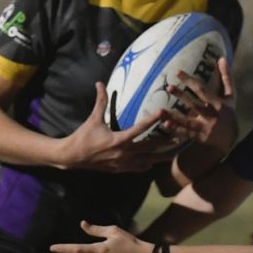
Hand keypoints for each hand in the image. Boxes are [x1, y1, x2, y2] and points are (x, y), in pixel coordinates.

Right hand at [55, 82, 181, 173]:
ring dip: (160, 158)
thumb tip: (100, 83)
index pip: (140, 128)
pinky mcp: (119, 169)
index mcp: (119, 139)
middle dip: (165, 143)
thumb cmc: (84, 136)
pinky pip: (137, 168)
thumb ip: (100, 101)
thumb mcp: (93, 118)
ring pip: (147, 161)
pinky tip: (154, 164)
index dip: (152, 119)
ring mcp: (123, 163)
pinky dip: (146, 166)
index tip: (163, 113)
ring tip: (174, 155)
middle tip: (180, 138)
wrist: (73, 157)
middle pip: (150, 148)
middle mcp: (124, 153)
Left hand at [156, 57, 235, 152]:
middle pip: (194, 104)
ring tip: (160, 111)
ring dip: (173, 117)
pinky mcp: (200, 138)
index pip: (201, 89)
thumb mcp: (230, 96)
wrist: (231, 138)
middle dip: (181, 96)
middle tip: (169, 87)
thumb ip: (226, 77)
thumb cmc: (228, 113)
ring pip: (187, 121)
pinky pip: (186, 133)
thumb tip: (221, 58)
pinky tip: (165, 126)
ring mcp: (205, 128)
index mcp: (217, 103)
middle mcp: (211, 115)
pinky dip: (176, 130)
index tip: (177, 72)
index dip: (189, 80)